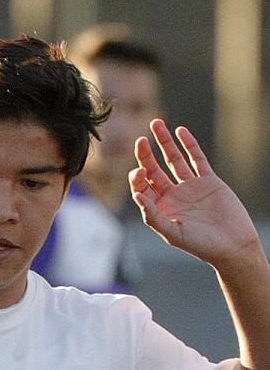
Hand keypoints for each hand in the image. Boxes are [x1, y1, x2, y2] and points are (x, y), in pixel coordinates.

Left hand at [129, 121, 260, 268]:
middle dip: (146, 155)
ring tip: (156, 124)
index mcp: (160, 210)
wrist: (232, 245)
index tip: (138, 171)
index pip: (143, 188)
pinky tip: (180, 131)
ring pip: (173, 160)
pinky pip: (196, 158)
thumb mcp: (172, 233)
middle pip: (154, 170)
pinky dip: (188, 144)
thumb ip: (153, 216)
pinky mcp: (208, 180)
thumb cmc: (200, 245)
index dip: (137, 178)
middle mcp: (173, 196)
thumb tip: (137, 196)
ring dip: (164, 142)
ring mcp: (190, 186)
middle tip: (140, 140)